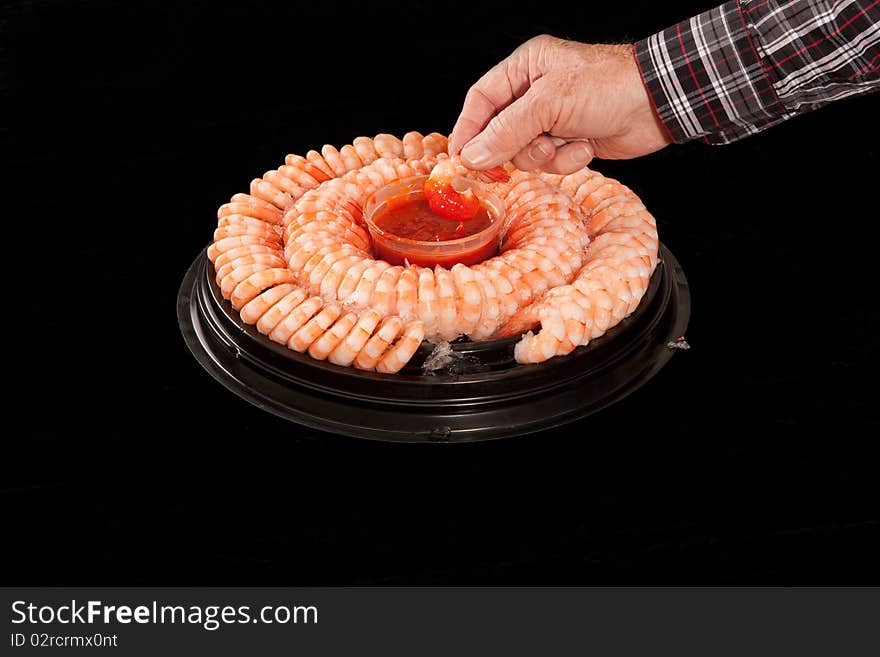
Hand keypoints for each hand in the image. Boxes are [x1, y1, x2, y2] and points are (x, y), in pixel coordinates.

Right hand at [449, 36, 671, 173]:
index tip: (460, 158)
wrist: (655, 104)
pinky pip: (551, 162)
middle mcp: (534, 92)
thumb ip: (507, 130)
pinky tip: (585, 146)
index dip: (468, 130)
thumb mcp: (549, 104)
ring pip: (524, 152)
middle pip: (500, 132)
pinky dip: (566, 160)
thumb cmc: (608, 86)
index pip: (480, 101)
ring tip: (565, 143)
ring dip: (545, 155)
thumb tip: (472, 155)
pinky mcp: (569, 140)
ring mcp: (552, 118)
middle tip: (530, 150)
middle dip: (515, 147)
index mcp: (525, 68)